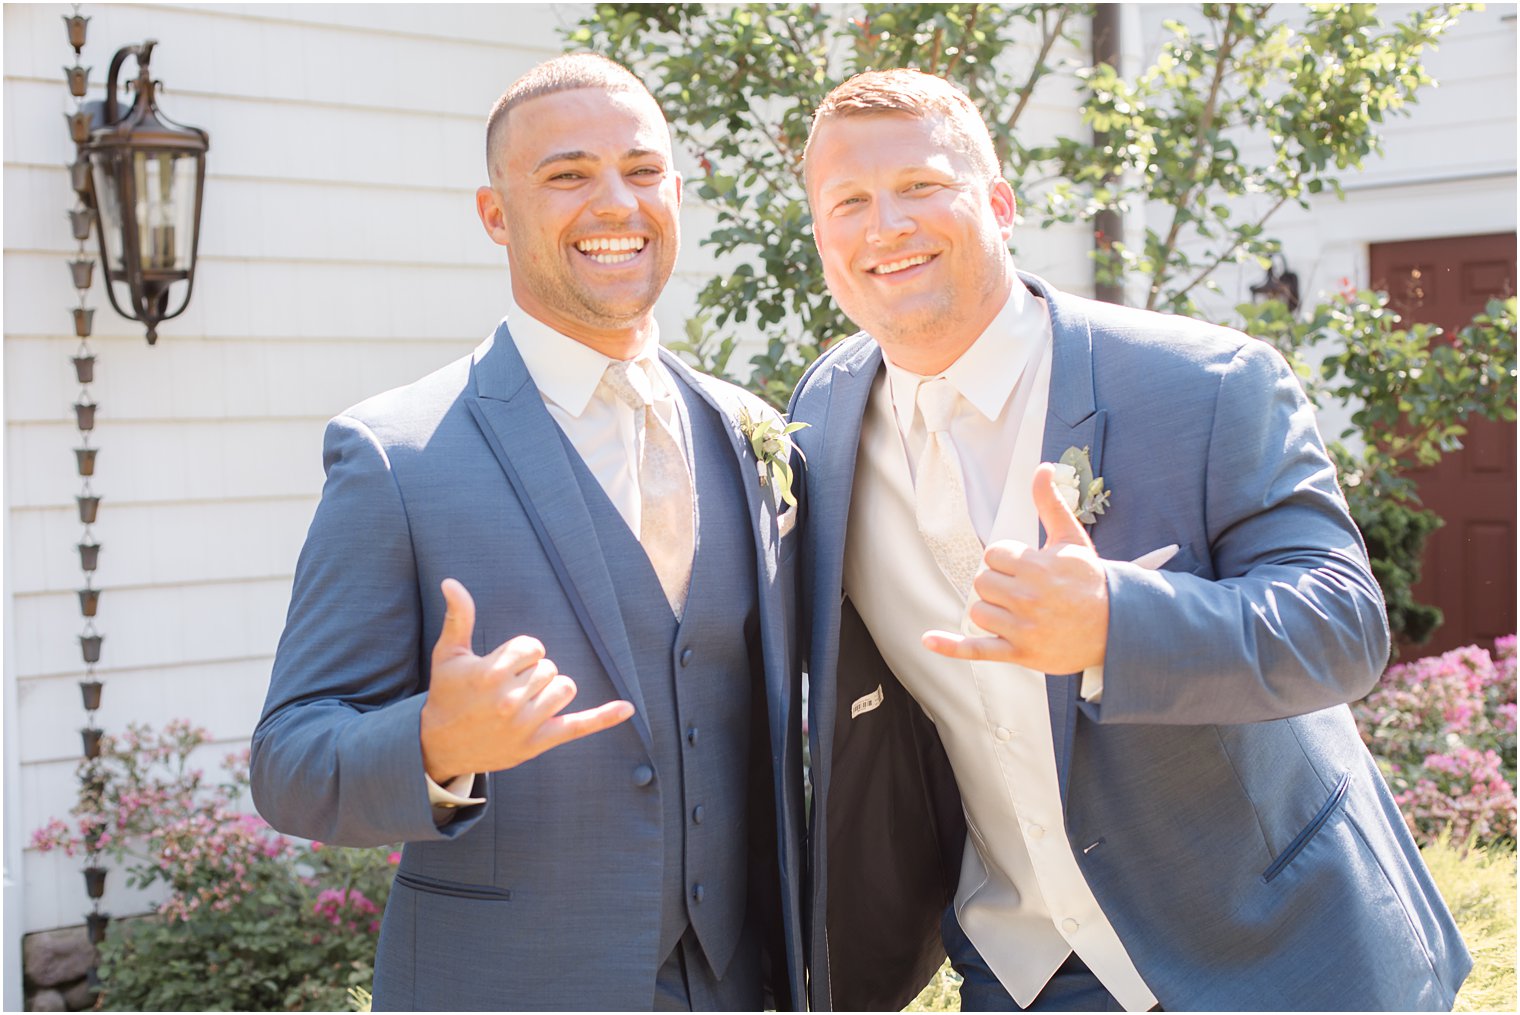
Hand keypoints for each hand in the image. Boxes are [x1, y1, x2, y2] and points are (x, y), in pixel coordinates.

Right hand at [419, 579, 633, 782]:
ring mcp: (524, 724)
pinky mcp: (536, 743)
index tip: (504, 667)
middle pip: (550, 668)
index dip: (522, 653)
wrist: (439, 746)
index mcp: (489, 673)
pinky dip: (603, 717)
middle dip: (533, 673)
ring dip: (551, 690)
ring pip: (565, 689)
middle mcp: (507, 700)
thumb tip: (451, 582)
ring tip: (525, 701)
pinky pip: (577, 726)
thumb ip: (458, 617)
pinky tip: (627, 707)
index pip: (534, 646)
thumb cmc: (447, 694)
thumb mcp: (448, 655)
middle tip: (508, 688)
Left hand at [922, 463, 1108, 672]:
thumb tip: (1042, 468)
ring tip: (1021, 611)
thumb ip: (1050, 504)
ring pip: (979, 611)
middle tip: (1027, 591)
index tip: (1027, 568)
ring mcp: (1023, 628)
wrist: (1116, 625)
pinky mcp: (1020, 653)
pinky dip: (951, 647)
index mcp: (1036, 567)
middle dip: (999, 584)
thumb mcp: (1071, 538)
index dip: (1006, 560)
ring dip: (993, 610)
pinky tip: (929, 639)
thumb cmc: (1089, 580)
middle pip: (982, 583)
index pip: (992, 556)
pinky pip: (977, 649)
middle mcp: (1027, 597)